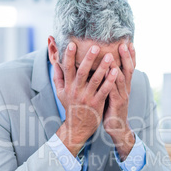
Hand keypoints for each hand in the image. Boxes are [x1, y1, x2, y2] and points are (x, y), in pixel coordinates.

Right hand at [52, 40, 117, 156]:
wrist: (77, 127)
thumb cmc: (70, 106)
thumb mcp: (60, 93)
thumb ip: (58, 78)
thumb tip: (54, 63)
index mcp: (67, 86)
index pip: (67, 68)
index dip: (68, 56)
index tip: (72, 44)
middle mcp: (76, 91)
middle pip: (82, 72)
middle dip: (89, 59)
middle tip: (96, 46)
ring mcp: (87, 98)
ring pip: (95, 80)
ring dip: (103, 67)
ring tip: (110, 56)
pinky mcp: (97, 104)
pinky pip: (104, 91)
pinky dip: (110, 81)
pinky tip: (116, 72)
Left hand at [103, 43, 135, 159]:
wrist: (116, 129)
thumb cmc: (111, 110)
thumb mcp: (112, 94)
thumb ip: (109, 82)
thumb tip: (102, 68)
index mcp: (124, 86)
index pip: (129, 68)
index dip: (130, 56)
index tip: (129, 43)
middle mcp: (125, 89)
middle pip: (129, 69)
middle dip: (127, 56)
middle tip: (124, 43)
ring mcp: (122, 96)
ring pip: (121, 78)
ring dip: (117, 65)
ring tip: (113, 53)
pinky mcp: (117, 104)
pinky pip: (113, 89)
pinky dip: (110, 80)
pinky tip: (107, 72)